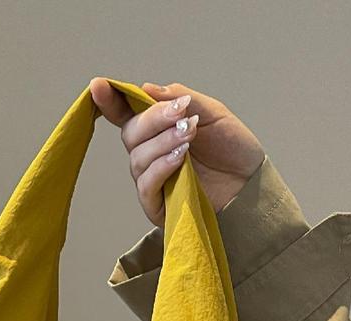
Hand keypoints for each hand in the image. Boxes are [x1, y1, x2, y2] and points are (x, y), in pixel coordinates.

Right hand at [89, 78, 265, 226]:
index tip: (99, 86)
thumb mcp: (211, 113)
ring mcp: (151, 180)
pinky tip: (180, 157)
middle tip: (181, 114)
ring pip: (138, 158)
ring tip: (190, 136)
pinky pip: (147, 185)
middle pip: (130, 133)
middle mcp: (148, 154)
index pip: (125, 113)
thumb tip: (147, 88)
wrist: (251, 182)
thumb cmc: (231, 148)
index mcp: (156, 129)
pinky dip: (161, 167)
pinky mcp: (157, 204)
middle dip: (153, 120)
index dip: (110, 100)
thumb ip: (181, 99)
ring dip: (163, 142)